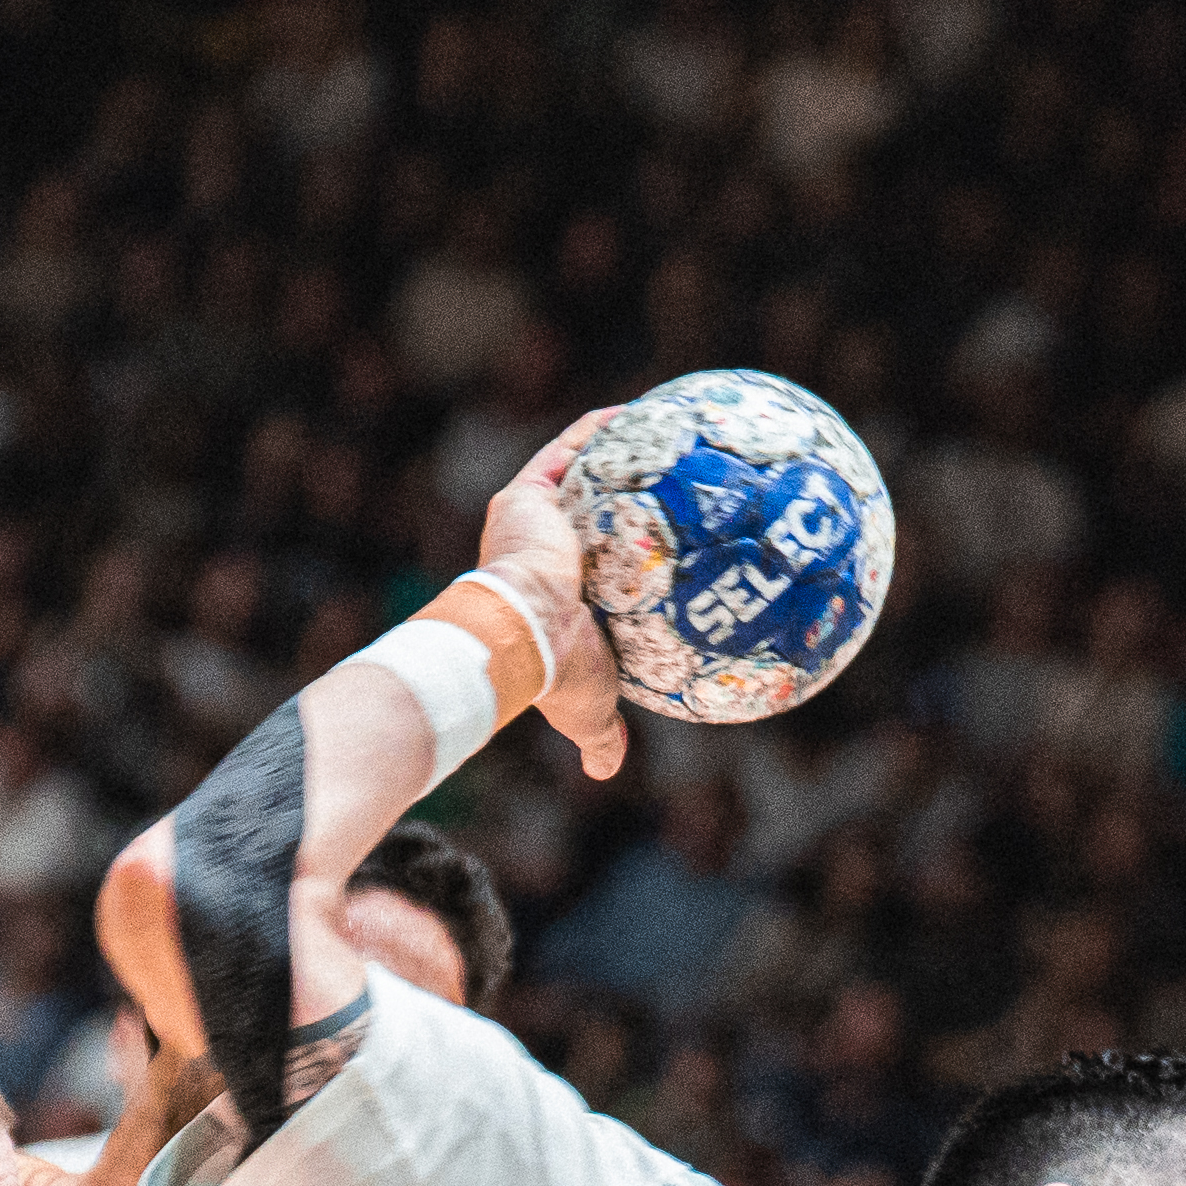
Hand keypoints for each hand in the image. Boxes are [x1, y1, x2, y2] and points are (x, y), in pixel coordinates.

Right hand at [469, 414, 627, 783]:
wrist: (517, 636)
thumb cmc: (551, 673)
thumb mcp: (587, 707)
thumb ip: (598, 732)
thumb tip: (605, 769)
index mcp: (548, 597)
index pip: (585, 573)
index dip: (613, 560)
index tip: (651, 551)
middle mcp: (537, 553)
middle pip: (584, 518)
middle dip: (617, 500)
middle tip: (668, 486)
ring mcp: (531, 520)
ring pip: (578, 476)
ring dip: (615, 453)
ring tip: (663, 434)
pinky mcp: (528, 493)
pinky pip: (571, 450)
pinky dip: (604, 431)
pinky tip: (645, 416)